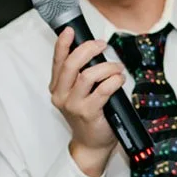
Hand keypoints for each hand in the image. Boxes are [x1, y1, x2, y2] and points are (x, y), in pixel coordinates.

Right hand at [49, 28, 126, 176]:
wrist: (91, 145)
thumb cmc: (88, 115)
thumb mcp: (79, 93)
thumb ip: (80, 74)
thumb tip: (93, 51)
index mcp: (57, 87)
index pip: (58, 61)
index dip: (63, 44)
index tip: (70, 31)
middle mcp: (61, 95)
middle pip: (71, 64)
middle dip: (88, 49)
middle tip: (102, 45)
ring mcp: (74, 105)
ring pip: (88, 76)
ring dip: (106, 67)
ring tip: (116, 68)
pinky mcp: (88, 113)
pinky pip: (102, 90)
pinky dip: (113, 81)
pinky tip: (119, 80)